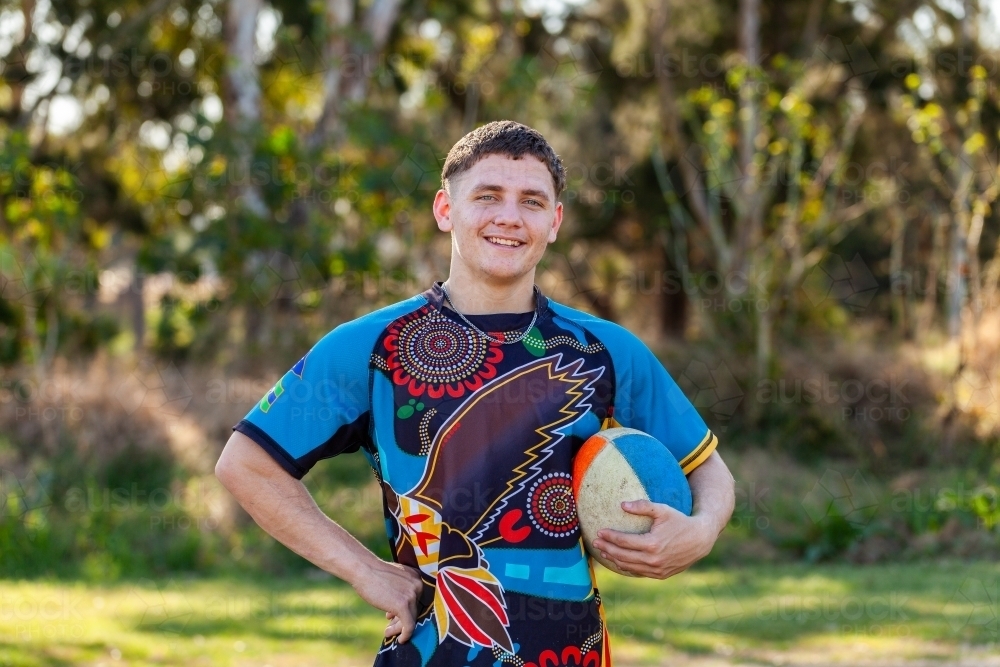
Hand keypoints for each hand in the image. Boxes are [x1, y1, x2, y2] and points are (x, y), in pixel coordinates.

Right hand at [350, 558, 423, 642]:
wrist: (364, 569)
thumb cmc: (373, 574)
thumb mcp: (392, 580)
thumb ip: (400, 591)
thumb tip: (398, 612)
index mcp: (416, 577)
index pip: (415, 600)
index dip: (406, 610)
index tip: (395, 618)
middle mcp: (418, 585)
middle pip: (414, 610)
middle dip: (401, 620)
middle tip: (390, 627)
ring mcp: (412, 595)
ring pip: (411, 619)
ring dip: (399, 628)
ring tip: (387, 632)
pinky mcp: (404, 606)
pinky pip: (409, 626)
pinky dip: (406, 635)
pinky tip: (400, 640)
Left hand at [591, 499, 717, 578]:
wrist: (700, 539)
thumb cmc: (680, 521)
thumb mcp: (663, 510)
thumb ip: (643, 506)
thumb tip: (622, 505)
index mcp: (652, 544)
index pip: (624, 542)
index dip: (610, 537)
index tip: (599, 531)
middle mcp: (653, 560)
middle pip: (622, 556)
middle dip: (607, 548)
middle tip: (595, 542)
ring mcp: (657, 570)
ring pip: (629, 566)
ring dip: (614, 559)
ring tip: (603, 551)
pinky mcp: (660, 575)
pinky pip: (638, 572)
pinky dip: (626, 567)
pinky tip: (619, 560)